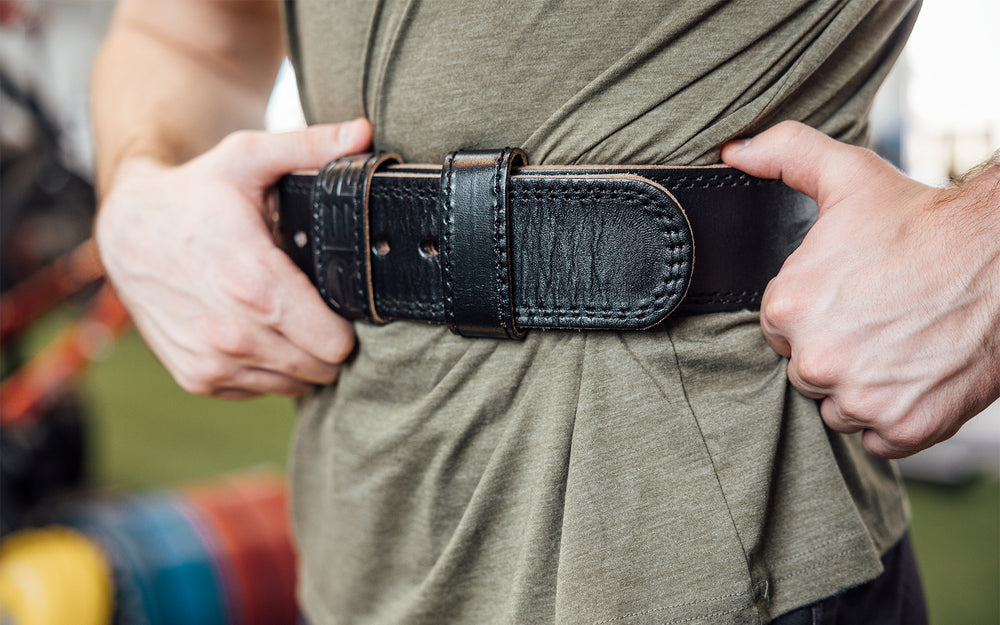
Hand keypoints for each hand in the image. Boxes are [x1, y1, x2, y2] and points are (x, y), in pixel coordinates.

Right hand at [95, 119, 372, 397]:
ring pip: (295, 383)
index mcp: (252, 284)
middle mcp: (231, 333)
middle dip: (329, 340)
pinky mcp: (198, 378)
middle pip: (321, 367)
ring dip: (301, 357)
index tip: (341, 300)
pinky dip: (270, 368)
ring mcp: (212, 361)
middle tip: (318, 306)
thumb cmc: (194, 193)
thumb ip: (310, 146)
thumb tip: (364, 133)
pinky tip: (258, 330)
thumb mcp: (248, 158)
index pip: (334, 342)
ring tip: (288, 316)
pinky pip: (262, 389)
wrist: (126, 231)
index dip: (348, 322)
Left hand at [722, 121, 999, 457]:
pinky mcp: (903, 429)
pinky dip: (894, 415)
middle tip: (879, 318)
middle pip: (807, 369)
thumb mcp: (848, 175)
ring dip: (862, 385)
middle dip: (835, 349)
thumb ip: (783, 155)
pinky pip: (876, 437)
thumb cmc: (924, 222)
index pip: (778, 329)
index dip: (813, 313)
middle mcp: (816, 360)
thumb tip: (735, 152)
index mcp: (787, 308)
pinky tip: (915, 375)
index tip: (848, 297)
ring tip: (900, 344)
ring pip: (839, 406)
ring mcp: (861, 399)